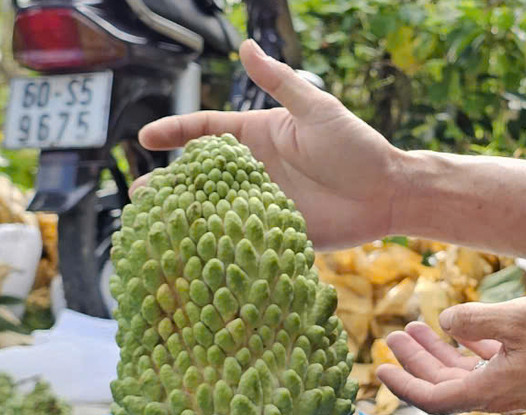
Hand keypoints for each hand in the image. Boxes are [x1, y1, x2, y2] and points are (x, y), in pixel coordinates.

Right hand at [138, 40, 403, 249]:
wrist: (387, 194)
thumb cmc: (356, 146)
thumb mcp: (315, 109)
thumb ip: (279, 81)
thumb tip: (245, 47)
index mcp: (257, 137)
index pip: (206, 132)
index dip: (175, 134)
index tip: (145, 138)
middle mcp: (254, 172)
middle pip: (202, 177)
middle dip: (169, 187)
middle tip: (138, 199)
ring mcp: (261, 205)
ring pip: (214, 210)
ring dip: (185, 220)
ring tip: (154, 231)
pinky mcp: (274, 235)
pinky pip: (239, 240)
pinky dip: (215, 246)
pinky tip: (190, 256)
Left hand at [377, 294, 525, 414]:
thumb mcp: (518, 318)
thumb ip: (476, 321)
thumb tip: (446, 323)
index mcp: (489, 390)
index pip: (432, 398)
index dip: (403, 385)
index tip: (380, 370)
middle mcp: (497, 397)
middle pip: (442, 386)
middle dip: (415, 363)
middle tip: (393, 338)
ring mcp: (513, 388)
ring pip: (463, 377)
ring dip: (438, 355)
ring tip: (418, 328)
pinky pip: (486, 370)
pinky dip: (468, 353)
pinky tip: (461, 331)